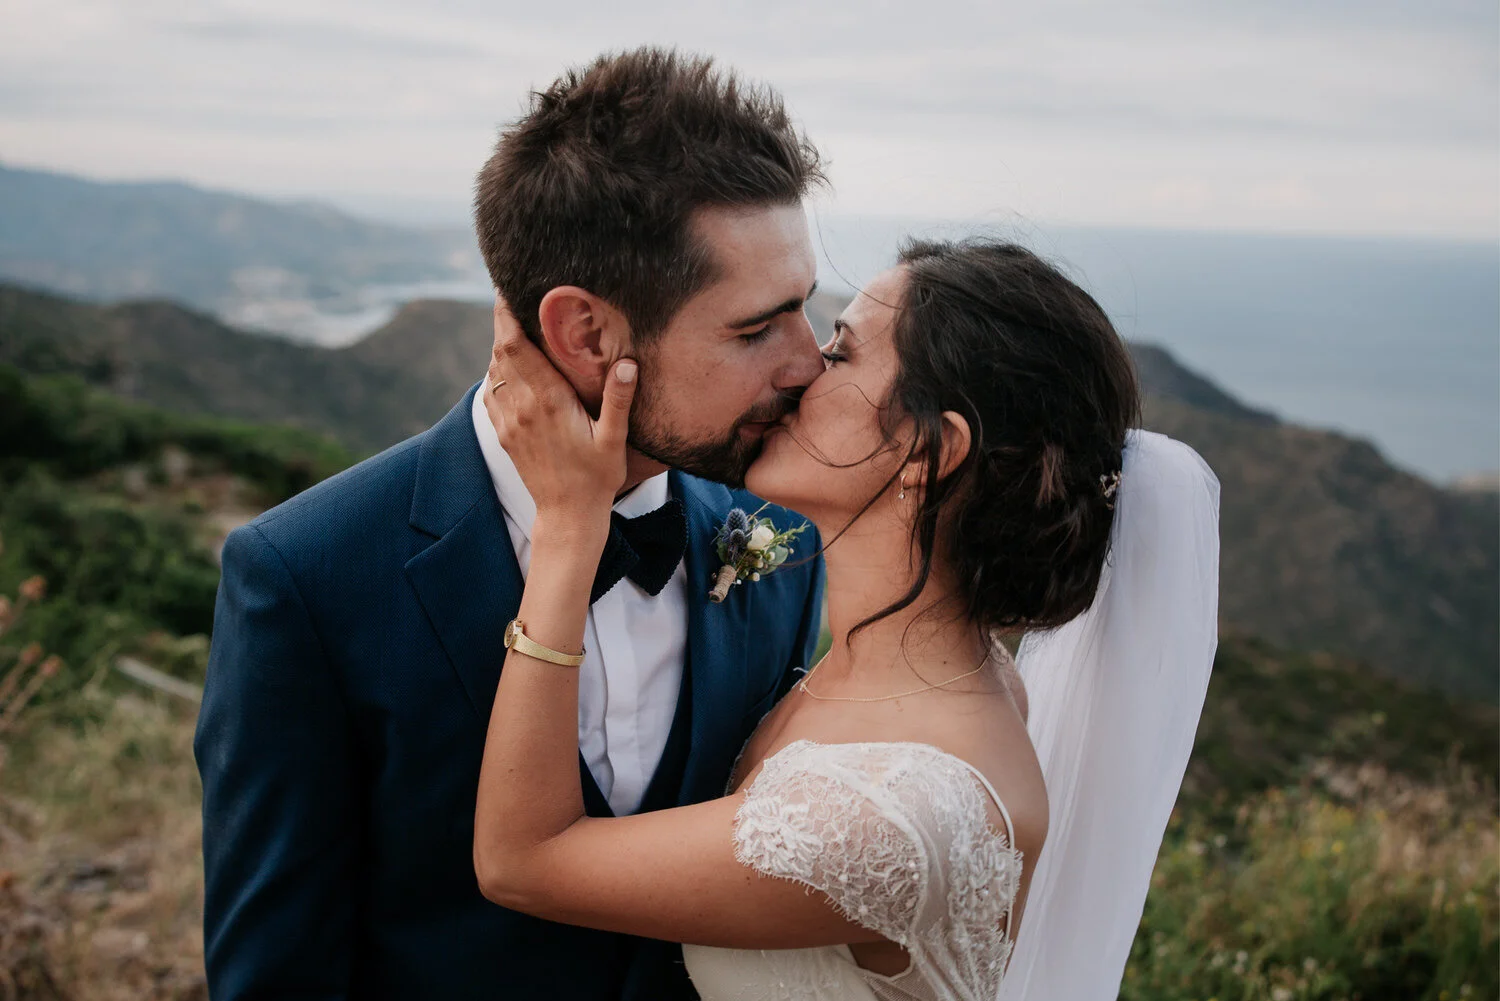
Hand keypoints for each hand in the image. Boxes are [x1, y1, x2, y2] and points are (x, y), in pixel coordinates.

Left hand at [483, 299, 636, 533]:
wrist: (568, 515)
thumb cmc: (597, 478)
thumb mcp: (614, 439)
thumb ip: (618, 400)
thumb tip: (627, 364)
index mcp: (547, 401)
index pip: (514, 346)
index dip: (505, 315)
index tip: (506, 290)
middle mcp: (521, 407)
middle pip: (500, 351)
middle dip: (503, 322)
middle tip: (513, 297)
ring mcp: (509, 421)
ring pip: (494, 370)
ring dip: (501, 346)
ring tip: (517, 326)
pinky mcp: (505, 433)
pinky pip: (492, 392)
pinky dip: (497, 371)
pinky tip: (512, 365)